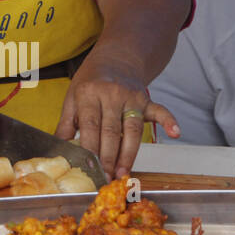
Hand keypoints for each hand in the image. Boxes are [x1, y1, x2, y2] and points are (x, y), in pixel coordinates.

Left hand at [55, 44, 179, 178]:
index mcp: (89, 94)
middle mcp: (111, 95)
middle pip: (111, 131)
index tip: (89, 169)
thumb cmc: (91, 80)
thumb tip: (59, 149)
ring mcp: (131, 97)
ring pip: (132, 129)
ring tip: (123, 173)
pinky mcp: (146, 99)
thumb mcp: (72, 95)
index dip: (90, 149)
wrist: (116, 57)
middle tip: (105, 178)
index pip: (90, 126)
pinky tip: (175, 133)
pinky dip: (169, 121)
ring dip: (129, 154)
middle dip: (108, 158)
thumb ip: (66, 123)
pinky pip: (159, 110)